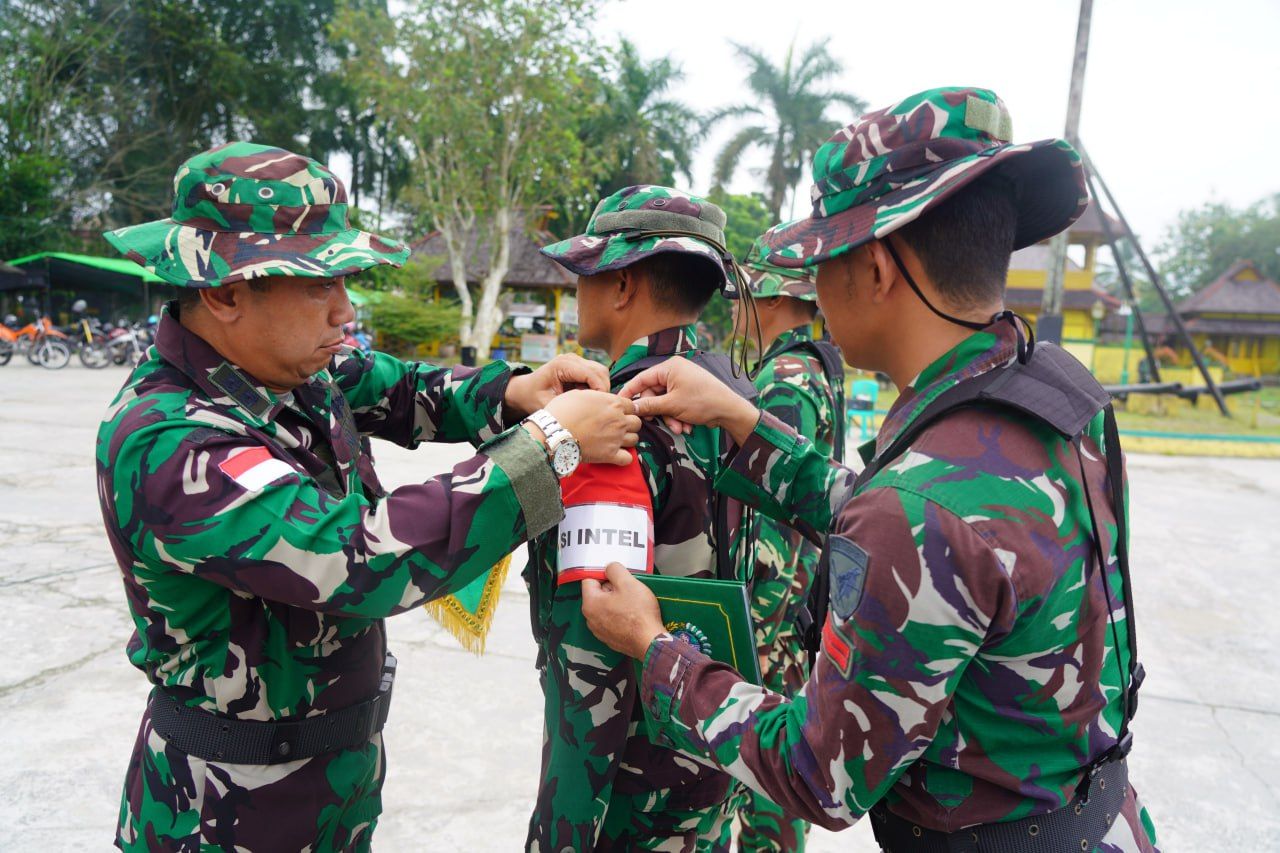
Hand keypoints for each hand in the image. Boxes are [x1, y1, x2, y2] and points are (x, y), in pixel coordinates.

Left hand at [504, 354, 611, 418]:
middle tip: (596, 406)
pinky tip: (585, 396)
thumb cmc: (533, 398)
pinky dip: (596, 386)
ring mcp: (576, 360)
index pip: (592, 374)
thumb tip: (591, 408)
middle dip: (602, 389)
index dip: (600, 390)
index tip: (599, 407)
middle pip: (600, 371)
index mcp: (562, 364)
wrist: (524, 390)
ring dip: (600, 388)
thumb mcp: (548, 404)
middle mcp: (571, 358)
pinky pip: (596, 374)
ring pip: (601, 372)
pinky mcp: (579, 365)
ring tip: (588, 401)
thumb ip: (568, 404)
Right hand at [544, 390, 639, 464]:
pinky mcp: (610, 455)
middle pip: (637, 422)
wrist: (554, 433)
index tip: (616, 412)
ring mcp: (616, 438)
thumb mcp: (580, 394)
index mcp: (614, 403)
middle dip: (629, 423)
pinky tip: (616, 454)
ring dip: (627, 439)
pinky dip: (624, 457)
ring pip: (635, 439)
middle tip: (616, 426)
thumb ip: (597, 396)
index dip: (624, 409)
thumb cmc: (562, 411)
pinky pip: (628, 459)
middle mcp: (619, 420)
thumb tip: (601, 399)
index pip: (631, 405)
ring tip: (615, 439)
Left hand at [581, 562, 665, 658]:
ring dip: (616, 603)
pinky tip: (633, 617)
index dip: (604, 575)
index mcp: (590, 603)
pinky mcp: (610, 639)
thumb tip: (609, 568)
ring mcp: (599, 631)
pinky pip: (611, 621)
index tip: (618, 579)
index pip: (589, 579)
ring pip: (605, 608)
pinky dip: (620, 616)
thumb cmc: (639, 614)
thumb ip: (614, 569)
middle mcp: (590, 619)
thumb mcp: (628, 582)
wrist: (650, 641)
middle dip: (612, 590)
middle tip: (628, 591)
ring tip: (632, 604)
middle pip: (597, 594)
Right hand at [615, 357, 760, 444]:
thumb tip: (633, 407)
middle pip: (653, 392)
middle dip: (658, 411)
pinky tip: (686, 426)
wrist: (729, 410)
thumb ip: (650, 405)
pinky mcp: (688, 393)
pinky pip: (674, 404)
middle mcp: (675, 372)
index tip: (619, 402)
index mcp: (670, 367)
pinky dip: (677, 416)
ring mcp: (682, 382)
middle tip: (656, 423)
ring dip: (669, 417)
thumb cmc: (703, 401)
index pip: (642, 378)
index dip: (630, 391)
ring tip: (678, 428)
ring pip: (664, 402)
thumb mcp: (672, 405)